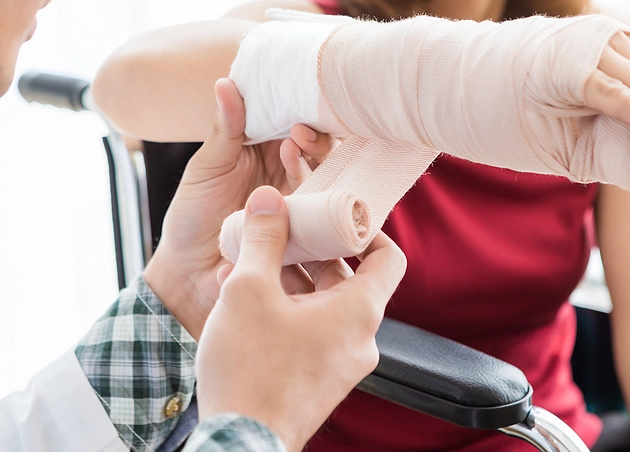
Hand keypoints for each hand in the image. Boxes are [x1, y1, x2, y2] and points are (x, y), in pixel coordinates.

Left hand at [143, 78, 335, 337]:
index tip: (293, 113)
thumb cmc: (192, 217)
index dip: (302, 113)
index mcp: (268, 153)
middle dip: (315, 140)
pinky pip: (324, 223)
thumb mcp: (206, 169)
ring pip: (327, 183)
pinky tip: (302, 205)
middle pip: (321, 153)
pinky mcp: (306, 239)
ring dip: (313, 168)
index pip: (296, 125)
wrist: (187, 274)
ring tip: (290, 159)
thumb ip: (224, 130)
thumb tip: (226, 83)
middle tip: (298, 136)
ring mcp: (300, 209)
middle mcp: (290, 178)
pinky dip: (318, 211)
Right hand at [196, 186, 405, 451]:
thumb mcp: (249, 290)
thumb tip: (271, 201)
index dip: (367, 231)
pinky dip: (287, 312)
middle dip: (311, 254)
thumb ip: (264, 239)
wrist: (239, 445)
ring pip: (323, 307)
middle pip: (348, 279)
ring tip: (251, 268)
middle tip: (281, 236)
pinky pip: (310, 333)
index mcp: (358, 312)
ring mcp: (339, 365)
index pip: (390, 258)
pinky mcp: (317, 382)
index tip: (337, 218)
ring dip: (292, 282)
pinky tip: (246, 305)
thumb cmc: (251, 374)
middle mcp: (358, 340)